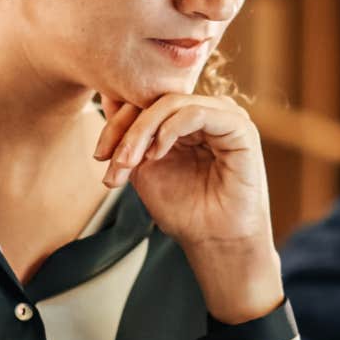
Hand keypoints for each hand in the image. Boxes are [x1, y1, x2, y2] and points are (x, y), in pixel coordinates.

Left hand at [95, 95, 282, 321]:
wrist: (213, 241)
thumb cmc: (184, 210)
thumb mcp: (144, 168)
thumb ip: (130, 137)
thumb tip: (106, 98)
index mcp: (187, 119)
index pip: (147, 101)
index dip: (118, 123)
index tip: (100, 156)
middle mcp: (208, 112)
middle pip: (156, 99)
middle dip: (126, 129)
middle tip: (112, 161)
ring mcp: (225, 117)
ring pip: (172, 103)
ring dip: (142, 131)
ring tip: (130, 161)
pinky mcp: (239, 127)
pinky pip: (196, 113)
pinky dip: (169, 130)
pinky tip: (157, 154)